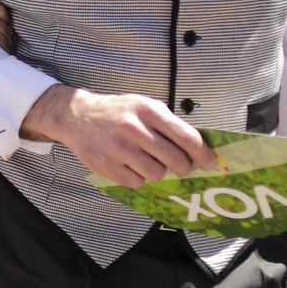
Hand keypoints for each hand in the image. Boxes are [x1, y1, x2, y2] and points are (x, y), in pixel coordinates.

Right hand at [21, 86, 216, 186]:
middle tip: (182, 168)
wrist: (77, 115)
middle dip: (184, 168)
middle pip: (175, 160)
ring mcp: (118, 148)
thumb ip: (168, 123)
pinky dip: (139, 178)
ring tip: (149, 162)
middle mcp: (134, 128)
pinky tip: (131, 165)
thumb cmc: (117, 112)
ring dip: (158, 172)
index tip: (209, 163)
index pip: (187, 137)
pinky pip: (136, 182)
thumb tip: (197, 146)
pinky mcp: (106, 165)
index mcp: (149, 111)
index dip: (203, 154)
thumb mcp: (143, 105)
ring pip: (156, 174)